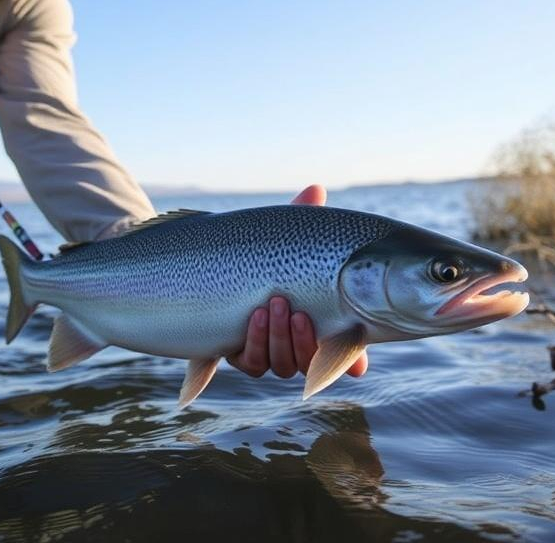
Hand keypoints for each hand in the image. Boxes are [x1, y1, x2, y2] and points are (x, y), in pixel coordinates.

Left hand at [225, 184, 369, 379]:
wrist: (195, 267)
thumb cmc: (253, 249)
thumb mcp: (279, 233)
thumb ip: (301, 217)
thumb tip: (315, 189)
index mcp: (314, 319)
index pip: (341, 349)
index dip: (352, 359)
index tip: (359, 364)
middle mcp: (291, 343)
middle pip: (309, 361)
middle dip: (305, 340)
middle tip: (297, 311)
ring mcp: (264, 352)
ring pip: (280, 364)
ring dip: (280, 339)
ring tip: (274, 305)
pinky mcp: (236, 354)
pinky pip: (249, 362)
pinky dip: (253, 342)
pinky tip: (252, 317)